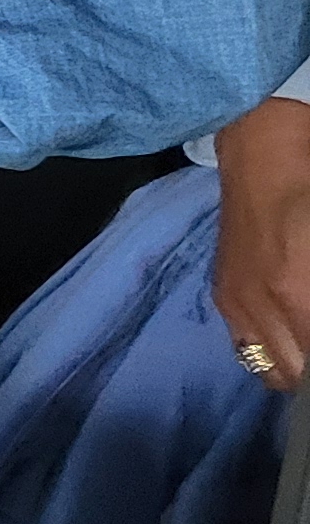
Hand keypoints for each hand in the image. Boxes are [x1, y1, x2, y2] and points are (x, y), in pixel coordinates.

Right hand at [213, 94, 309, 384]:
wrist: (262, 149)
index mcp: (296, 291)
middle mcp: (260, 307)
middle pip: (295, 375)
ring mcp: (236, 303)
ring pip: (273, 371)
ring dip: (297, 366)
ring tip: (308, 341)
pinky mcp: (223, 293)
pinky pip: (249, 347)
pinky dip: (275, 351)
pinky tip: (291, 329)